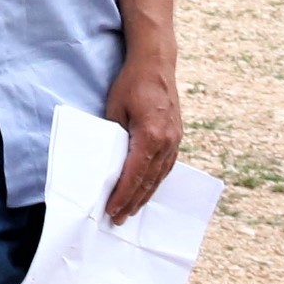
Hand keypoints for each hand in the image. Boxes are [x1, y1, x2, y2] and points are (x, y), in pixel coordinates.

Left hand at [101, 49, 181, 222]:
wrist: (156, 64)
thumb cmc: (131, 84)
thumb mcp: (115, 109)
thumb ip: (114, 137)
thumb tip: (107, 162)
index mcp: (150, 136)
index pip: (134, 174)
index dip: (122, 195)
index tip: (111, 210)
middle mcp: (166, 142)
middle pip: (148, 180)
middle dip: (132, 202)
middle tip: (118, 219)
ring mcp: (174, 140)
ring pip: (159, 176)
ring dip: (145, 195)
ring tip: (131, 211)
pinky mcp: (176, 136)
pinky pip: (166, 166)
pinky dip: (155, 181)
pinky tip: (147, 189)